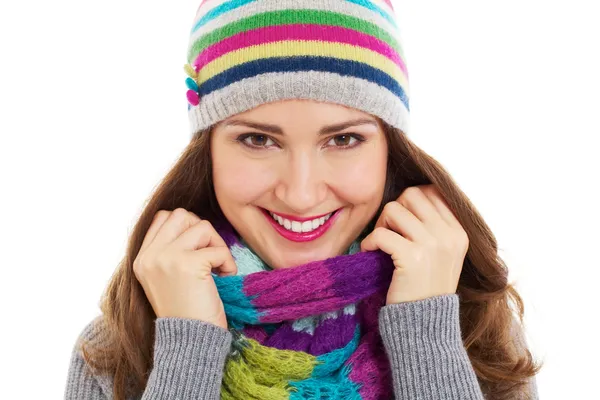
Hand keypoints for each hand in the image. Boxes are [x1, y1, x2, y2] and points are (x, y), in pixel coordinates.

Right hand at [133, 208, 236, 328]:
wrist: (189, 342)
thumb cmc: (186, 312)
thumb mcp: (166, 279)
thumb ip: (169, 251)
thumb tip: (192, 223)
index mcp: (142, 259)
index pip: (163, 217)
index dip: (186, 227)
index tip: (197, 249)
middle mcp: (150, 256)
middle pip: (181, 215)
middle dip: (202, 231)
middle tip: (210, 255)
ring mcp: (167, 258)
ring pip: (201, 226)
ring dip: (217, 245)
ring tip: (218, 268)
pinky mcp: (188, 264)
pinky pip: (218, 249)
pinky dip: (228, 263)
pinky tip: (225, 278)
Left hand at [360, 184, 467, 303]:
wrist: (425, 324)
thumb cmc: (426, 287)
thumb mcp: (443, 254)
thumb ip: (433, 226)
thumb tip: (407, 197)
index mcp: (458, 231)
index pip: (431, 192)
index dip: (410, 202)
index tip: (402, 223)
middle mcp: (449, 234)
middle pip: (411, 195)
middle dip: (394, 209)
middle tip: (389, 231)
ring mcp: (432, 245)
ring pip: (394, 209)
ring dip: (381, 224)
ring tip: (382, 244)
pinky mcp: (412, 257)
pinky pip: (381, 234)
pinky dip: (370, 242)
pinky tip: (371, 253)